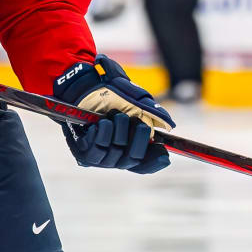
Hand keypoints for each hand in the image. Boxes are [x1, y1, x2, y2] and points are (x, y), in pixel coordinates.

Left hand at [53, 54, 171, 173]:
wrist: (84, 86)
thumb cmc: (111, 94)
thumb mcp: (135, 100)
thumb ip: (151, 113)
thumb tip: (169, 125)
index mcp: (129, 149)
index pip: (144, 165)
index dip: (154, 161)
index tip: (164, 152)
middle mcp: (115, 157)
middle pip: (133, 159)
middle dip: (139, 137)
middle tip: (136, 120)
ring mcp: (99, 157)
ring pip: (116, 153)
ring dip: (119, 130)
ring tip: (114, 115)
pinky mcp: (83, 152)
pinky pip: (97, 150)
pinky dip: (104, 134)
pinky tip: (102, 123)